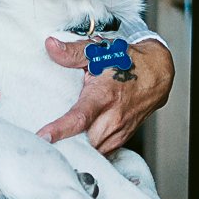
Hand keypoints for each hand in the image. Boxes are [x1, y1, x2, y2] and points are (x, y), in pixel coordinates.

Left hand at [37, 35, 170, 154]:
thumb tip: (51, 46)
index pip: (80, 117)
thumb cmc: (127, 62)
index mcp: (104, 95)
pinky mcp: (122, 139)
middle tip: (41, 142)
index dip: (60, 130)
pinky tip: (75, 143)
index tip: (42, 137)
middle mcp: (113, 117)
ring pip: (92, 152)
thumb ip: (73, 52)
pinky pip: (101, 152)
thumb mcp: (100, 51)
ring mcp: (120, 131)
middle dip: (63, 145)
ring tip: (56, 145)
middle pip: (84, 143)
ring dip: (75, 149)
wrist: (157, 74)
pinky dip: (87, 150)